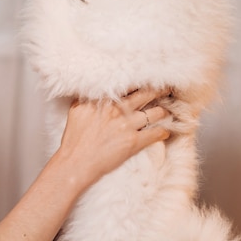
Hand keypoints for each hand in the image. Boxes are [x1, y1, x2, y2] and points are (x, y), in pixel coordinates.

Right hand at [56, 88, 170, 186]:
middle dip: (159, 91)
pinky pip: (155, 133)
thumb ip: (88, 97)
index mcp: (104, 100)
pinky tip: (165, 131)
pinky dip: (163, 132)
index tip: (148, 80)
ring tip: (167, 111)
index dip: (141, 82)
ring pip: (155, 113)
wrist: (76, 161)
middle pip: (146, 94)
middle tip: (167, 89)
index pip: (128, 85)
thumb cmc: (74, 138)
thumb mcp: (76, 109)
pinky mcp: (133, 141)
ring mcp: (127, 125)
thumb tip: (94, 90)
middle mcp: (118, 109)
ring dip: (163, 112)